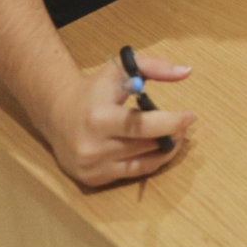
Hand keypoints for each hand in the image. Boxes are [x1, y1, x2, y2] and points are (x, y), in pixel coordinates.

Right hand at [37, 51, 194, 187]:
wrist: (57, 114)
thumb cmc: (94, 90)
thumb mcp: (119, 69)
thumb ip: (153, 66)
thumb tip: (186, 71)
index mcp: (99, 118)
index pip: (143, 125)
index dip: (171, 122)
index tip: (190, 115)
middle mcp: (93, 146)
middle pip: (146, 145)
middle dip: (172, 134)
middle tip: (184, 124)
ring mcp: (92, 166)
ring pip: (144, 161)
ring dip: (165, 148)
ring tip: (175, 134)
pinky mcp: (93, 179)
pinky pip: (134, 173)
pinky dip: (152, 161)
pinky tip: (160, 148)